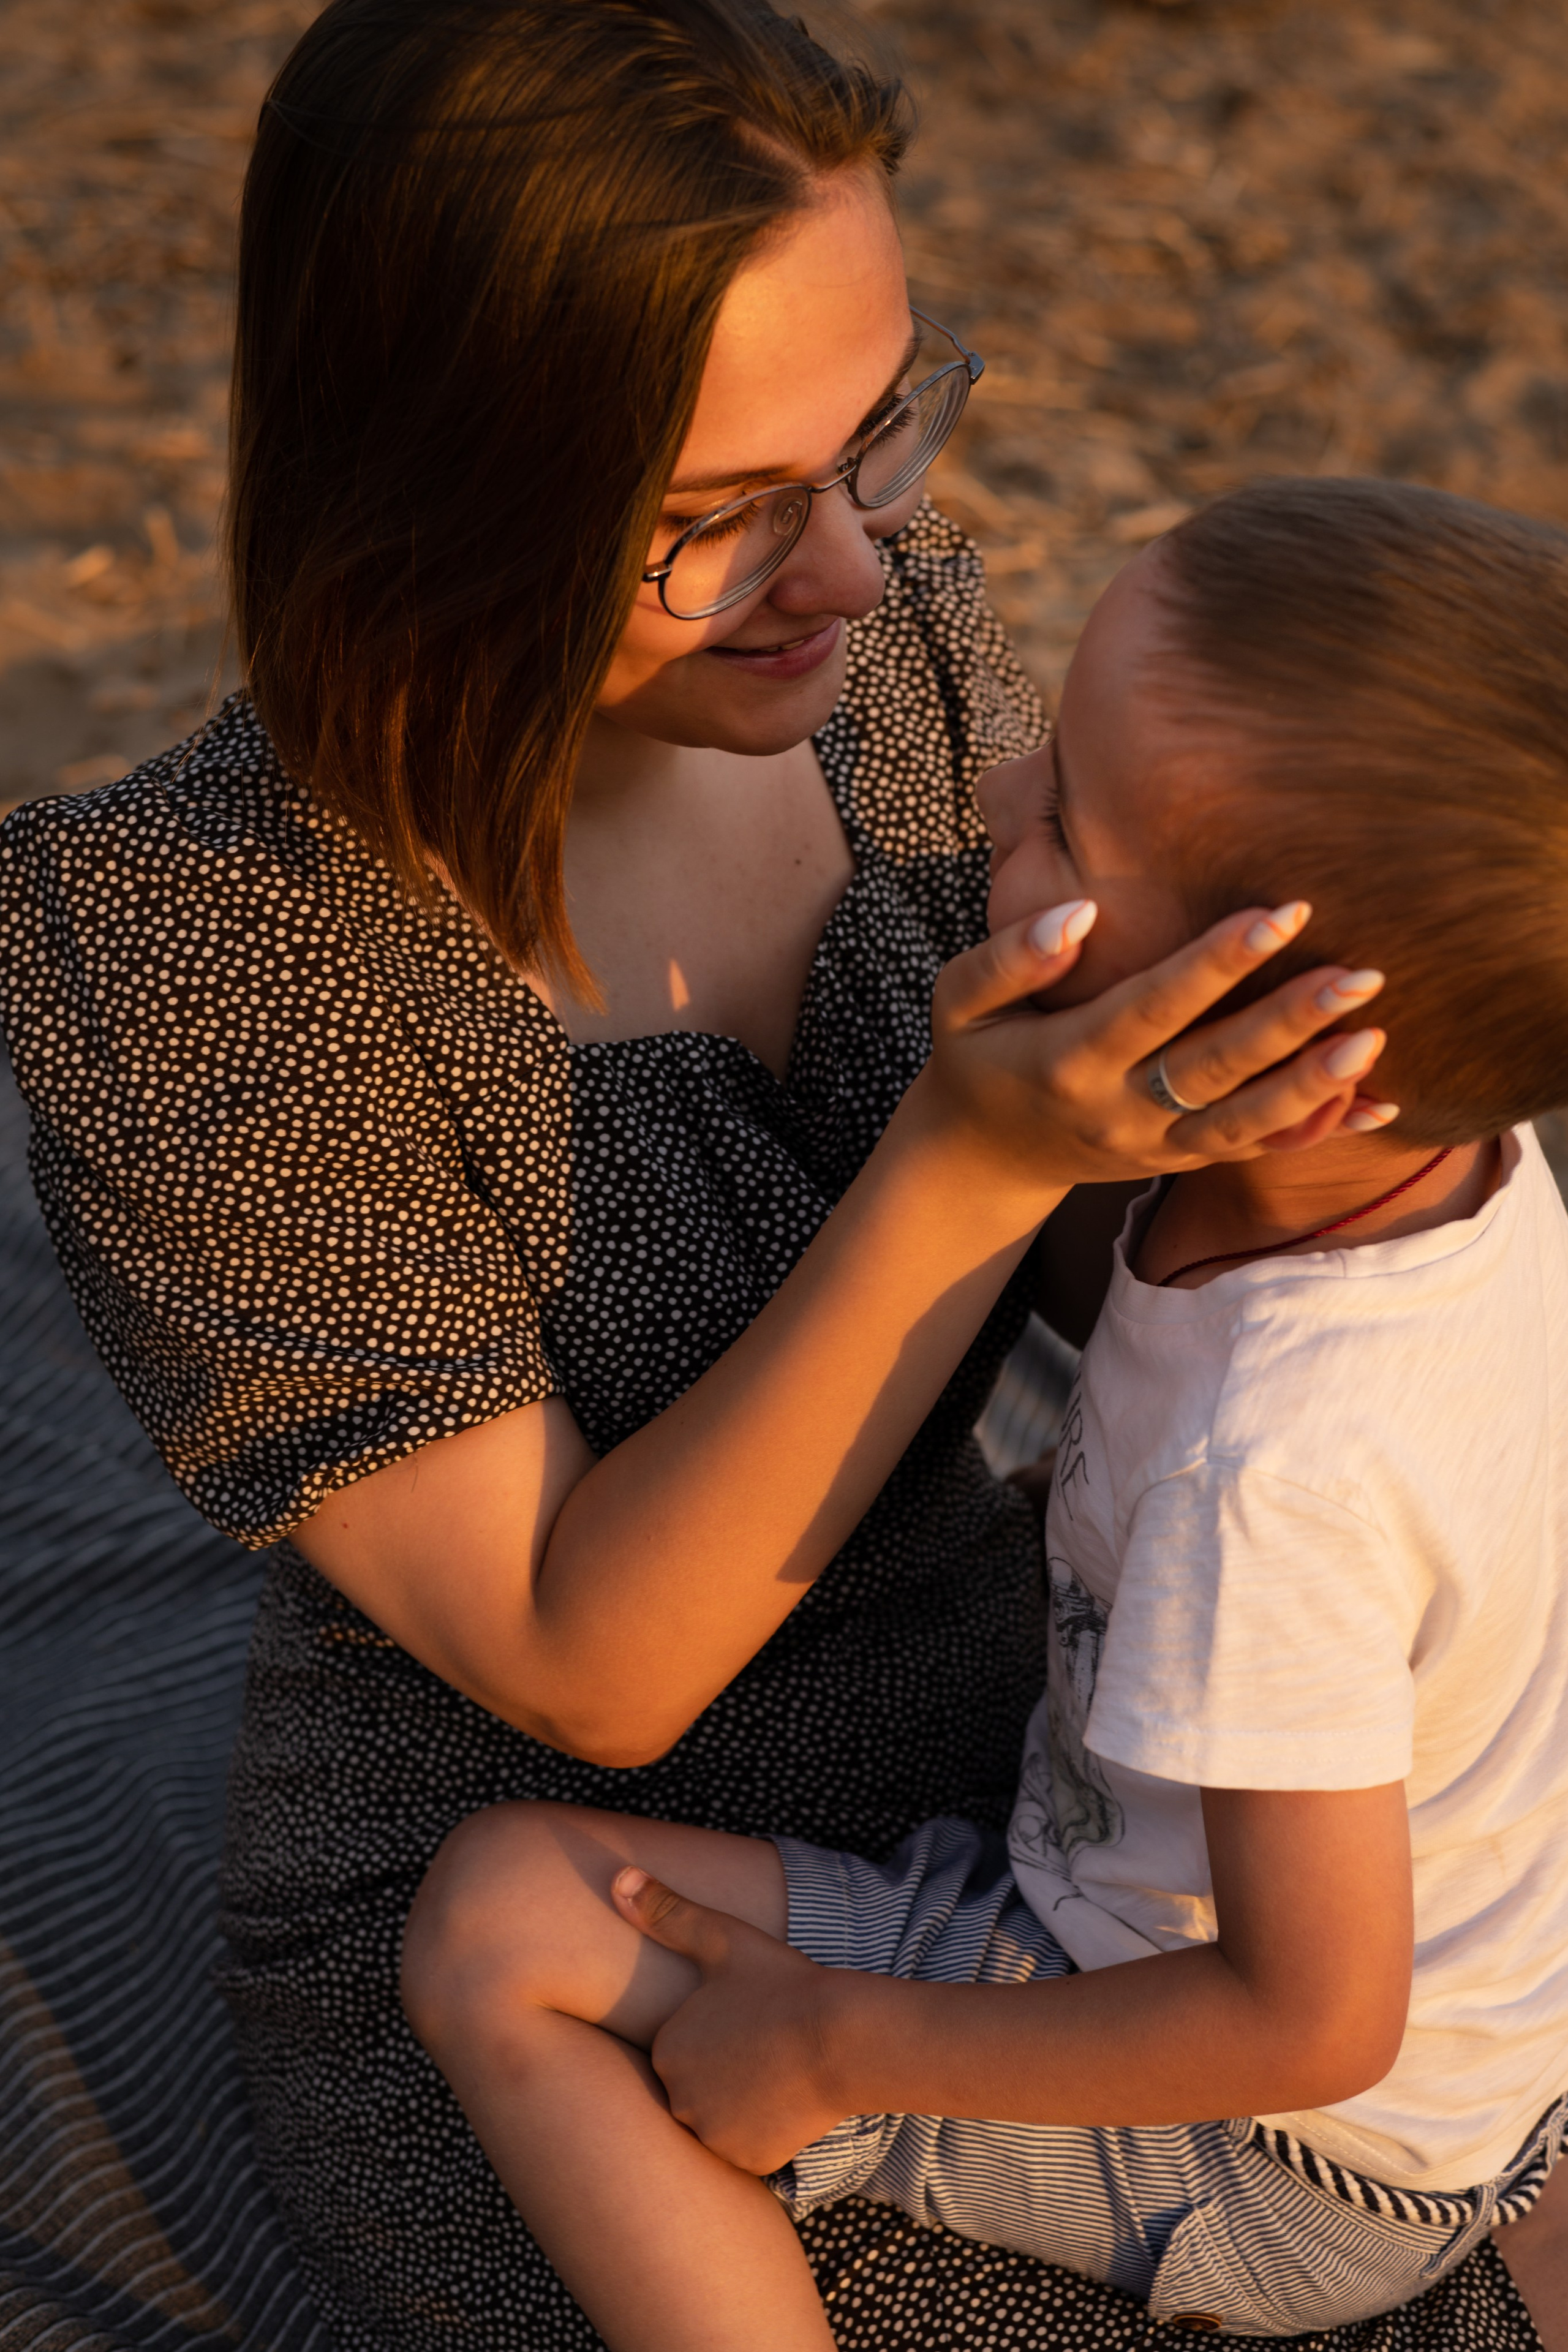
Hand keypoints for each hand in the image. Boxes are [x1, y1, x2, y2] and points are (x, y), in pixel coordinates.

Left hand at [612, 1866, 848, 2174]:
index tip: (744, 2018)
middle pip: (695, 2089)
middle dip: (722, 2072)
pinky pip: (749, 2147)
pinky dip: (765, 2130)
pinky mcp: (751, 2161)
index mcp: (666, 2051)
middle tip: (764, 2045)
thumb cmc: (780, 1983)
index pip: (680, 2050)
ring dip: (740, 2103)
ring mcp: (715, 2137)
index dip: (714, 2033)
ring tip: (777, 2070)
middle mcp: (679, 2101)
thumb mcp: (721, 1939)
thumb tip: (617, 1878)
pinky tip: (787, 2100)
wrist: (842, 2037)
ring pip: (721, 2120)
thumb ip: (666, 1912)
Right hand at [923, 897, 1389, 1198]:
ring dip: (1315, 1084)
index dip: (1217, 963)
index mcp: (1068, 1061)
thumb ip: (1008, 957)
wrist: (981, 1159)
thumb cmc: (976, 1055)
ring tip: (1375, 1037)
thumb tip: (1081, 914)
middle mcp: (1118, 1111)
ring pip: (1245, 1123)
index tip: (1282, 913)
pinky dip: (1318, 1131)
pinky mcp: (1181, 1163)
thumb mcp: (957, 1001)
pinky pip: (1256, 1153)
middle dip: (1289, 1022)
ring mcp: (1155, 1146)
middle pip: (1215, 1068)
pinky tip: (1384, 1107)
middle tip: (1359, 974)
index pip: (1153, 1007)